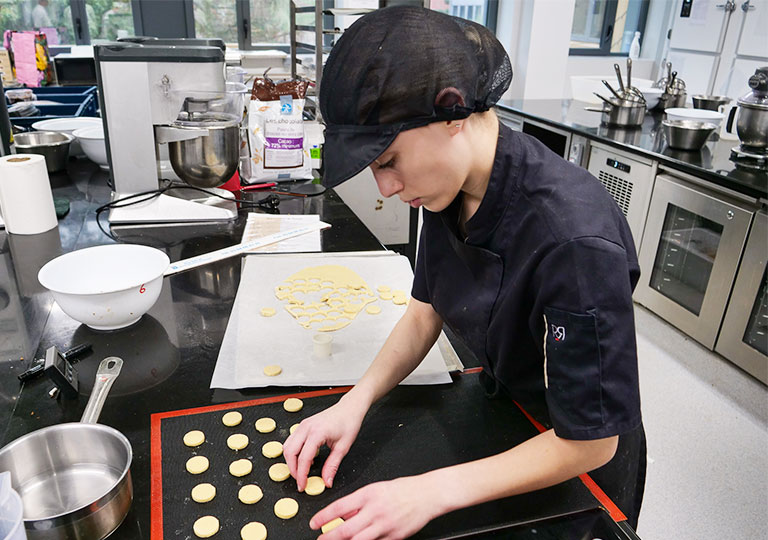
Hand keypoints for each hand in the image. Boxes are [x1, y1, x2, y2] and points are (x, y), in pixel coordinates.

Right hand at [283, 395, 366, 491]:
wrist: (349, 408)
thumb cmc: (348, 423)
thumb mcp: (343, 447)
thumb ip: (332, 466)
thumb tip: (326, 482)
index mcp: (317, 432)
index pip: (303, 458)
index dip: (301, 475)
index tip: (303, 486)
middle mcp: (306, 427)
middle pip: (290, 452)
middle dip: (293, 469)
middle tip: (301, 481)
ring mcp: (302, 425)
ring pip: (287, 446)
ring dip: (291, 461)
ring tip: (301, 471)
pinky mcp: (303, 425)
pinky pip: (291, 441)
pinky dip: (293, 452)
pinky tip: (303, 459)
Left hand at [311, 476, 437, 539]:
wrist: (428, 495)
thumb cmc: (403, 489)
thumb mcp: (376, 489)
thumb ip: (359, 503)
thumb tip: (342, 515)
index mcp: (368, 495)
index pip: (339, 508)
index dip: (323, 518)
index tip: (314, 524)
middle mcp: (374, 511)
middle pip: (345, 530)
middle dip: (328, 537)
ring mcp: (384, 526)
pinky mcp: (394, 537)